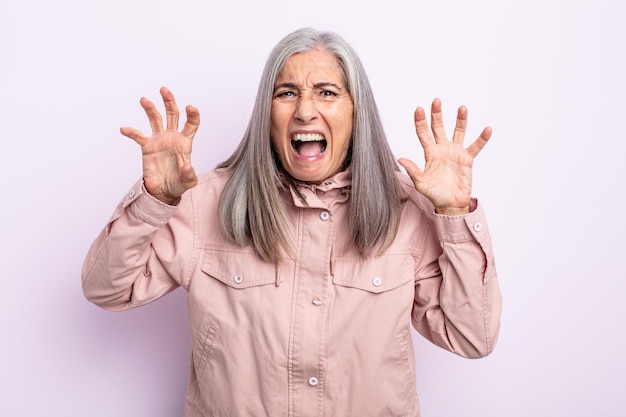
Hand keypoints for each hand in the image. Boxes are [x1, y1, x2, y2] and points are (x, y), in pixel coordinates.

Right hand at [120, 87, 199, 204]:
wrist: (163, 191)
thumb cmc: (178, 183)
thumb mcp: (188, 181)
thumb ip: (189, 174)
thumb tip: (186, 167)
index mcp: (185, 142)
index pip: (191, 124)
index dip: (192, 115)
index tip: (190, 107)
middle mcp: (172, 137)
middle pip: (172, 114)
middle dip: (169, 101)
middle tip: (164, 90)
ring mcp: (159, 140)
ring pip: (155, 119)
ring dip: (150, 108)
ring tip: (144, 99)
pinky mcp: (147, 146)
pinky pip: (138, 136)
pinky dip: (131, 132)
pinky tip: (124, 129)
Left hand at [398, 98, 490, 214]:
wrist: (450, 204)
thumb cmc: (434, 195)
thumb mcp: (421, 183)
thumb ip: (412, 170)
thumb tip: (400, 158)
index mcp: (429, 154)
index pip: (423, 134)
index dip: (420, 121)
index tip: (419, 109)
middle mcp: (442, 150)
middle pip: (438, 128)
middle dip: (437, 114)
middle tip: (436, 101)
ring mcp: (455, 153)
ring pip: (458, 132)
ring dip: (461, 120)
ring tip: (462, 108)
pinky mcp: (467, 159)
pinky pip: (476, 146)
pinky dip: (482, 138)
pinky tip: (487, 129)